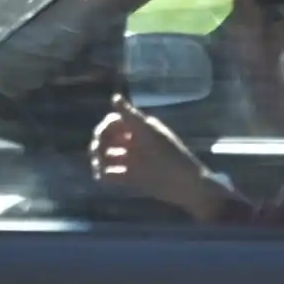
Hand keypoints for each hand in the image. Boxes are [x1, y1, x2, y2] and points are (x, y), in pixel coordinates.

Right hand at [89, 94, 217, 215]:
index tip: (100, 136)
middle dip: (99, 145)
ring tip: (99, 167)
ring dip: (99, 160)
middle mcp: (134, 143)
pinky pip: (112, 174)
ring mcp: (132, 161)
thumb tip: (115, 97)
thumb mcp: (150, 133)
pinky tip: (102, 176)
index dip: (105, 127)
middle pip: (107, 139)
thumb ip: (131, 116)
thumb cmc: (170, 155)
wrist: (187, 186)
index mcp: (139, 129)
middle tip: (97, 153)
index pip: (114, 122)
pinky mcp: (132, 178)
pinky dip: (104, 175)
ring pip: (107, 157)